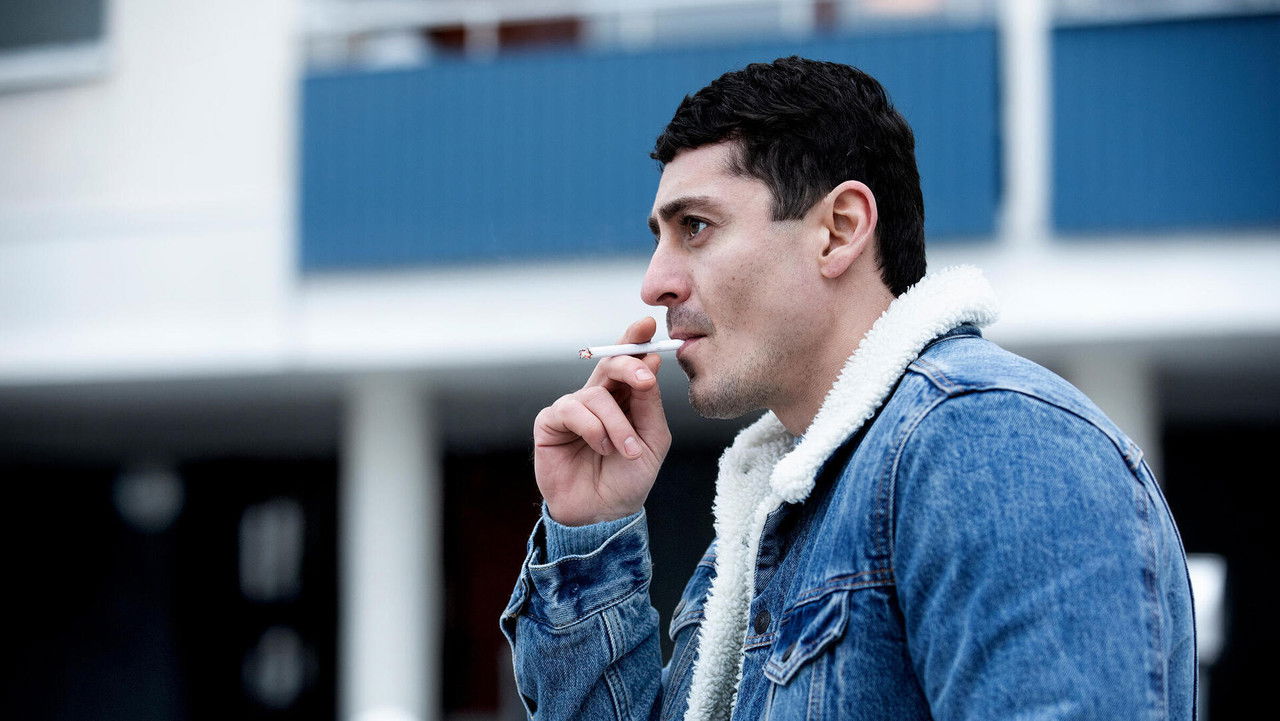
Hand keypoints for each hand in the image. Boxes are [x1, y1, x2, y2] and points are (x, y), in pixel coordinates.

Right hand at [533, 317, 671, 525]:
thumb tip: (649, 365)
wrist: (603, 513)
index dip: (634, 339)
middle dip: (629, 365)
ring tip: (626, 451)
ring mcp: (573, 408)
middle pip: (610, 363)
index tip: (646, 325)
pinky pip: (572, 409)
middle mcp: (598, 397)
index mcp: (625, 398)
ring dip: (617, 424)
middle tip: (645, 379)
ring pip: (596, 394)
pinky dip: (592, 428)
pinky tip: (600, 447)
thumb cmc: (628, 478)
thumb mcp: (652, 440)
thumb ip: (649, 404)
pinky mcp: (550, 421)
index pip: (628, 361)